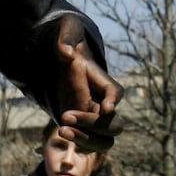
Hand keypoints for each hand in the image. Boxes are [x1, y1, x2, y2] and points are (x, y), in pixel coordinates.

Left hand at [51, 17, 120, 148]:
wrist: (60, 57)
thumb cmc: (67, 42)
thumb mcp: (66, 31)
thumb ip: (66, 38)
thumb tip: (66, 52)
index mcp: (102, 79)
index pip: (115, 92)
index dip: (113, 100)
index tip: (105, 107)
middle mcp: (103, 101)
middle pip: (114, 123)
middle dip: (94, 124)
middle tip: (66, 115)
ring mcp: (94, 117)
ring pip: (106, 140)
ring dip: (87, 140)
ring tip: (63, 130)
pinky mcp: (83, 127)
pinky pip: (89, 144)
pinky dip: (79, 143)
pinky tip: (61, 132)